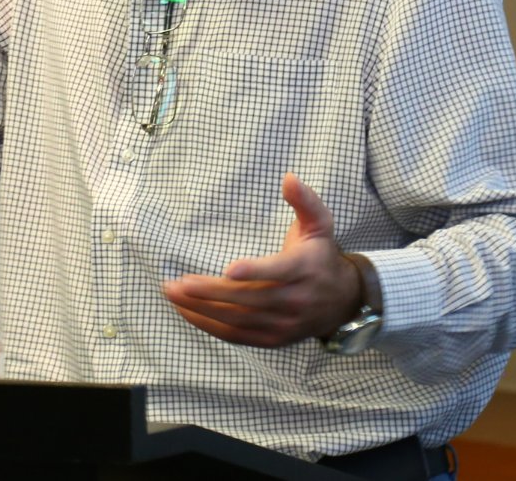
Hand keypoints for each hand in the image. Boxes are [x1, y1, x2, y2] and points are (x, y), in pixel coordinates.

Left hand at [160, 172, 363, 346]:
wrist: (342, 302)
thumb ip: (304, 200)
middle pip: (248, 299)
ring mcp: (283, 324)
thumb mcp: (319, 223)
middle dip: (210, 292)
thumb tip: (288, 177)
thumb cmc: (320, 256)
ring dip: (202, 309)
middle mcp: (295, 300)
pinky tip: (187, 311)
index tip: (228, 269)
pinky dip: (209, 325)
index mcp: (305, 269)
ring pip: (238, 320)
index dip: (254, 271)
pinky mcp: (272, 339)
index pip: (278, 272)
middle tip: (178, 283)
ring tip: (173, 294)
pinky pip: (236, 335)